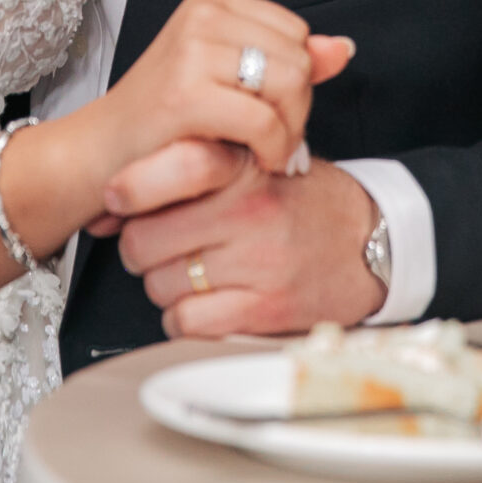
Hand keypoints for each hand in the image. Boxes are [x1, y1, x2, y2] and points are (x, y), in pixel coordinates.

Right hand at [91, 0, 354, 177]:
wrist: (98, 157)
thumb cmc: (162, 123)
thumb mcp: (230, 82)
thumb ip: (290, 61)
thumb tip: (344, 47)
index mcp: (210, 2)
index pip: (297, 33)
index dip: (296, 80)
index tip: (271, 114)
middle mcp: (201, 15)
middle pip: (299, 59)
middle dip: (296, 109)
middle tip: (270, 142)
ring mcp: (191, 50)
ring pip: (290, 85)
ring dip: (287, 131)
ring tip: (263, 152)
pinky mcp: (186, 94)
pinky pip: (265, 121)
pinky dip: (271, 149)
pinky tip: (253, 162)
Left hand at [110, 146, 388, 337]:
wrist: (371, 241)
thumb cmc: (301, 201)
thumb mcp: (256, 161)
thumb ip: (192, 166)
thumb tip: (110, 196)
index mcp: (245, 165)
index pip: (170, 166)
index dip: (129, 188)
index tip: (116, 199)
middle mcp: (250, 209)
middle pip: (144, 238)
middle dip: (143, 247)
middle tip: (162, 246)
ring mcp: (258, 260)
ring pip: (159, 284)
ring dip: (165, 285)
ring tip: (194, 273)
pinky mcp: (266, 307)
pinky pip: (186, 322)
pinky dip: (184, 319)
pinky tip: (204, 304)